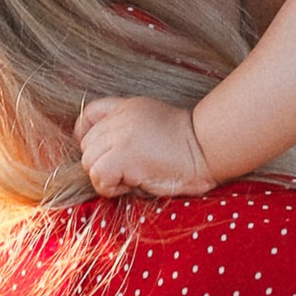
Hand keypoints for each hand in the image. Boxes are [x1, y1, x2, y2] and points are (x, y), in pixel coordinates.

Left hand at [74, 91, 215, 197]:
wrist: (209, 148)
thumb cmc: (190, 147)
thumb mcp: (155, 126)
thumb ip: (129, 131)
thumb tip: (104, 157)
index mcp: (128, 107)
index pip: (89, 114)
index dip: (86, 136)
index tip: (102, 154)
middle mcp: (121, 117)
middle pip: (86, 145)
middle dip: (102, 164)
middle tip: (130, 172)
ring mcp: (120, 135)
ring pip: (89, 163)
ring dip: (107, 178)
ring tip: (133, 179)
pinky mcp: (123, 155)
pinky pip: (99, 177)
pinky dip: (111, 187)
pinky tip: (133, 184)